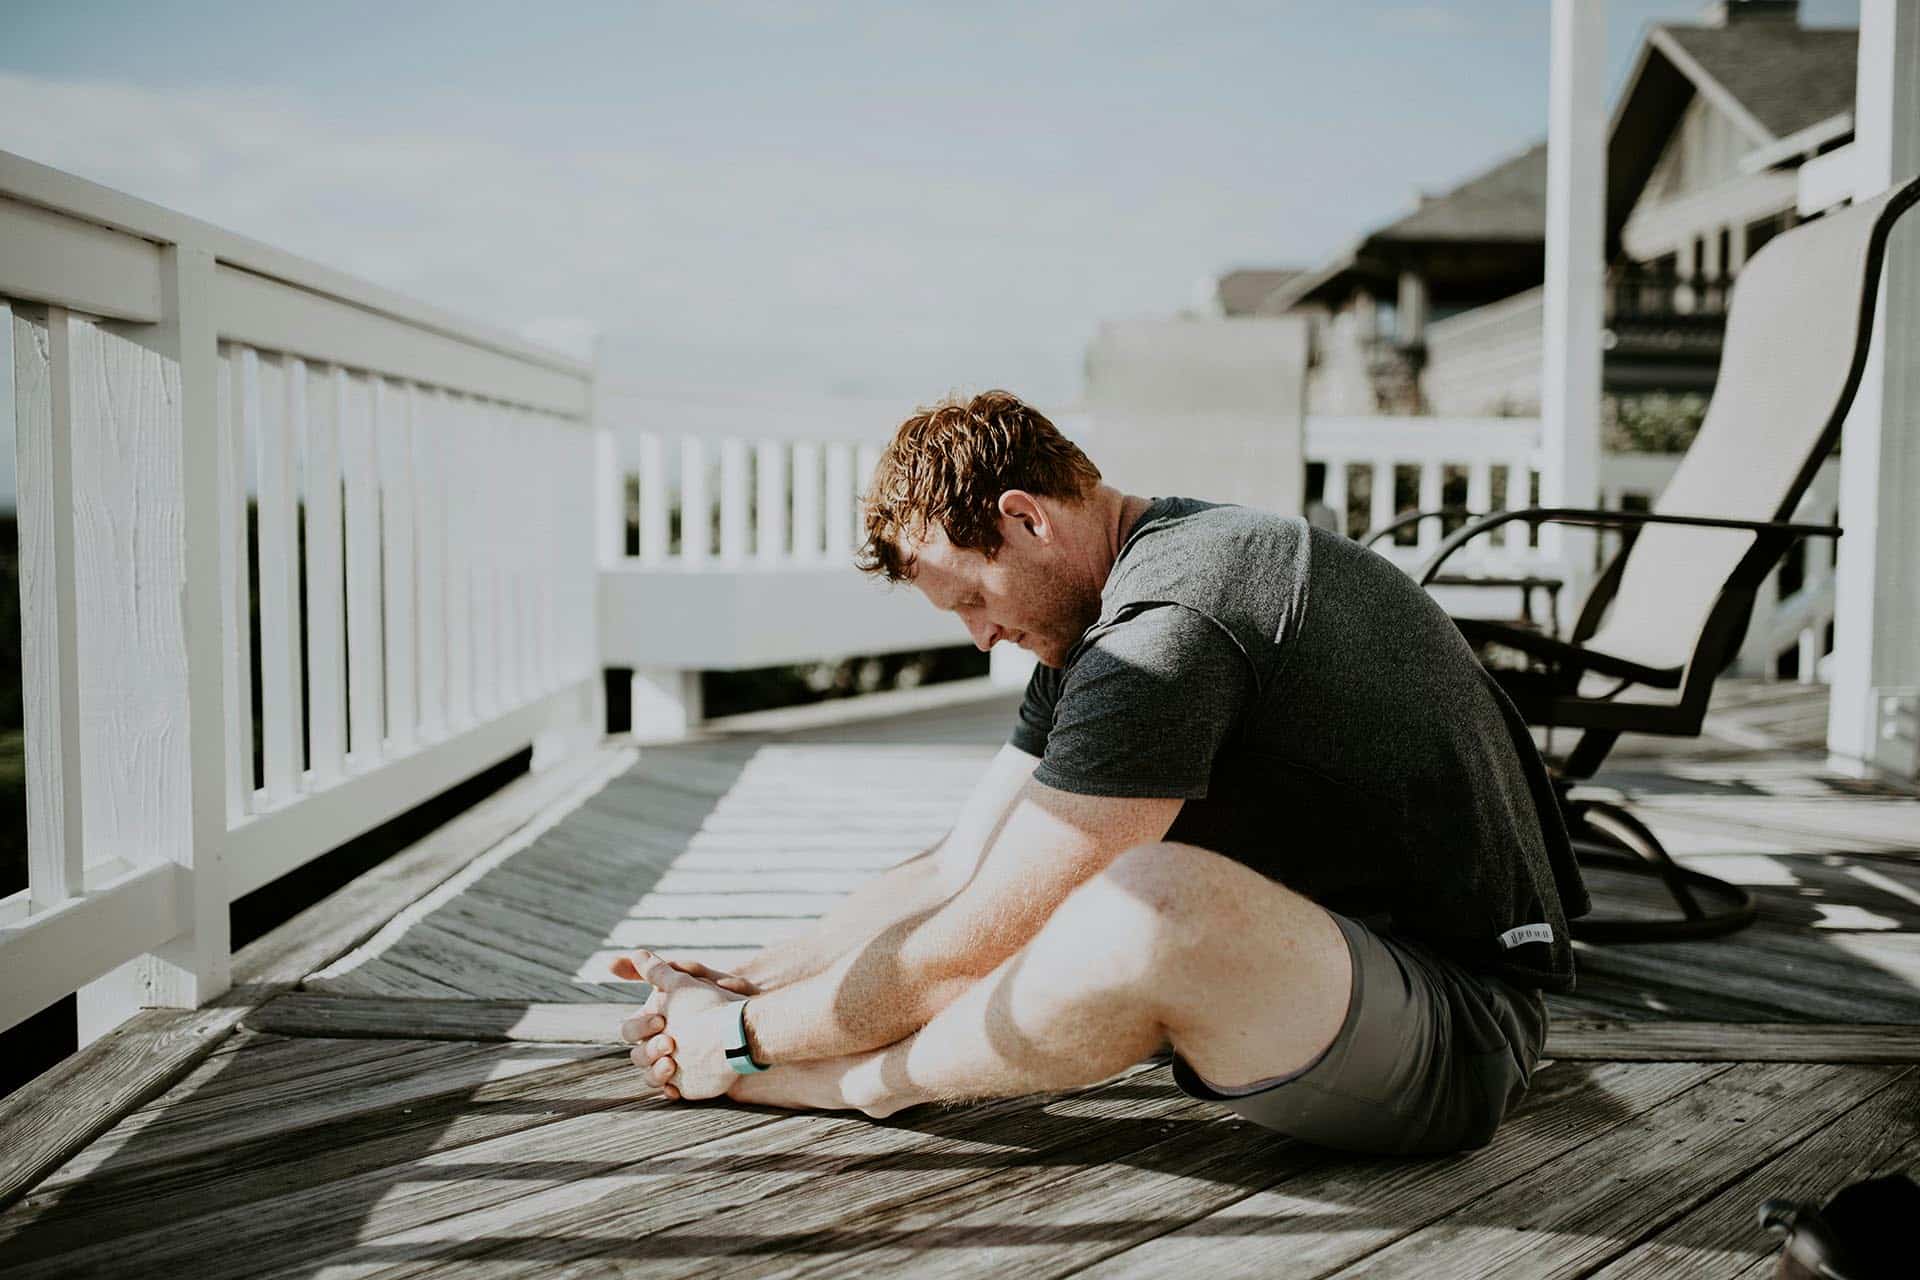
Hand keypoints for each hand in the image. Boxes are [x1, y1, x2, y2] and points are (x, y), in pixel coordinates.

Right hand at [611, 950, 752, 1101]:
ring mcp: (671, 1064)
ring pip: (649, 1075)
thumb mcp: (687, 981)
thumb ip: (658, 969)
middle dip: (649, 1049)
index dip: (640, 1026)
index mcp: (656, 1022)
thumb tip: (636, 952)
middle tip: (670, 1042)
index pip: (632, 1028)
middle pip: (637, 1054)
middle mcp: (660, 1043)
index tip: (660, 1019)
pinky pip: (667, 1091)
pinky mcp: (685, 1083)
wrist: (747, 1029)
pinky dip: (668, 1088)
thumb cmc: (716, 1002)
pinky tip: (675, 1085)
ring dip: (655, 1071)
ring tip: (672, 1063)